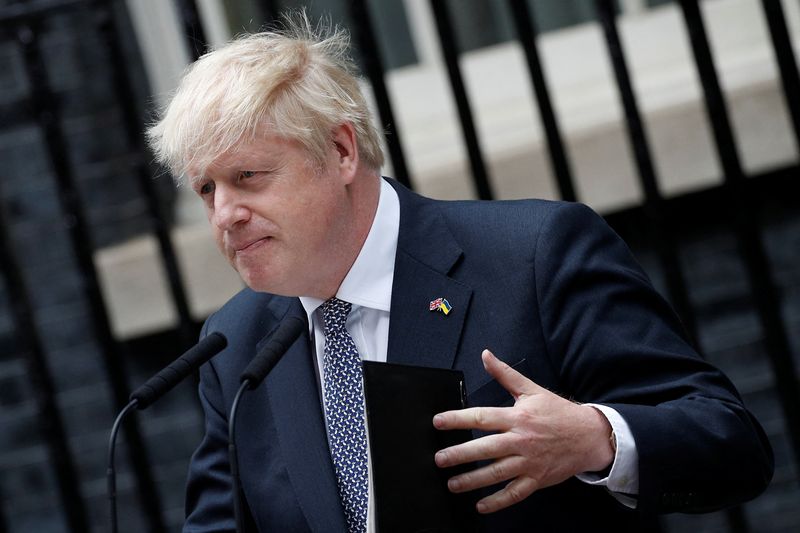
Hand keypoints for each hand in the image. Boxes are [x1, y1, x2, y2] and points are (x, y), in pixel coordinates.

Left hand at [433, 349, 613, 513]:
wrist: (589, 436)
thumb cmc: (559, 413)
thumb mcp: (531, 390)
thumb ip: (505, 374)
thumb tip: (486, 355)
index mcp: (517, 417)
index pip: (482, 417)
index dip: (457, 419)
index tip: (438, 422)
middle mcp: (521, 440)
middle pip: (485, 448)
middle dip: (460, 454)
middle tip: (440, 459)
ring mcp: (529, 462)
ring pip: (496, 473)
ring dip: (472, 480)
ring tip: (452, 484)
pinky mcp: (537, 479)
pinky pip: (514, 493)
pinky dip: (497, 501)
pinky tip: (481, 505)